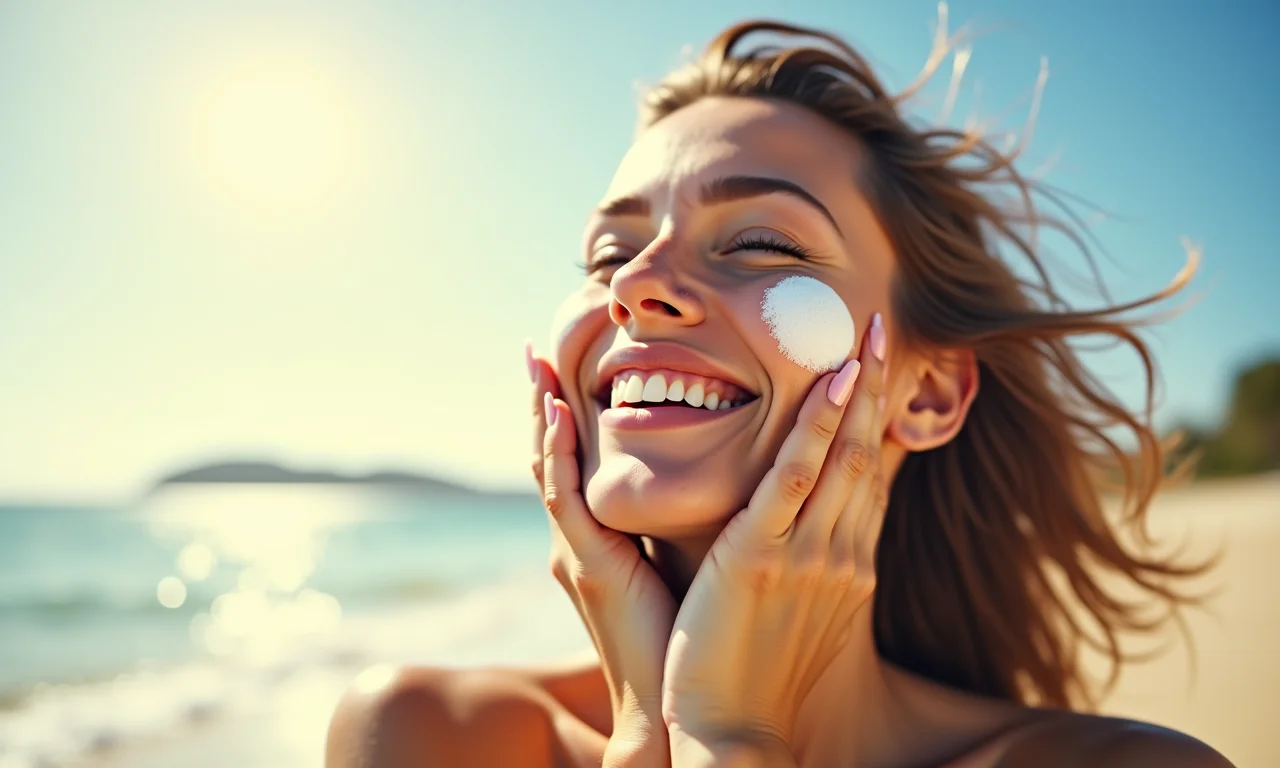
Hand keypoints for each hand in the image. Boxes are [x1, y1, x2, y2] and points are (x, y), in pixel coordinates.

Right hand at [528, 343, 676, 767]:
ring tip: (534, 361)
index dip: (573, 415)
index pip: (583, 462)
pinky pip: (563, 498)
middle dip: (542, 401)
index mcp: (606, 537)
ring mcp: (577, 550)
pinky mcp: (585, 564)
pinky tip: (554, 413)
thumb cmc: (689, 640)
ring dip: (539, 412)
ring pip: (551, 467)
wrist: (676, 707)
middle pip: (556, 456)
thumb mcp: (682, 567)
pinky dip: (556, 453)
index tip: (567, 366)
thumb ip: (682, 527)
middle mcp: (583, 538)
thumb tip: (724, 487)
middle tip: (535, 348)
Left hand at [660, 315, 889, 762]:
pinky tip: (832, 384)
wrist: (734, 732)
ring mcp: (808, 554)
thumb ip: (819, 568)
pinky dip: (817, 428)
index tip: (883, 373)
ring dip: (858, 391)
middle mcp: (843, 554)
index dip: (880, 420)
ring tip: (866, 335)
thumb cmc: (758, 677)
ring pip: (842, 458)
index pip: (873, 477)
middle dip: (879, 390)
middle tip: (884, 329)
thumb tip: (827, 535)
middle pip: (869, 456)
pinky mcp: (762, 557)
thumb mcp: (805, 617)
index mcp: (851, 567)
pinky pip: (794, 478)